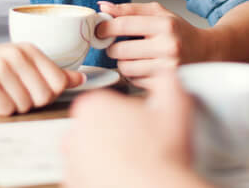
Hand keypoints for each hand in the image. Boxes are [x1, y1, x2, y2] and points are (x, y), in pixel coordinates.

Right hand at [0, 43, 83, 115]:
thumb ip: (50, 72)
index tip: (31, 90)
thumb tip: (81, 79)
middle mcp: (17, 54)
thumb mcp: (19, 64)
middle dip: (30, 103)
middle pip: (44, 97)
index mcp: (29, 49)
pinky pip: (6, 110)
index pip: (59, 82)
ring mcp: (0, 67)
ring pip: (25, 106)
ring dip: (11, 106)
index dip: (48, 94)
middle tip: (11, 93)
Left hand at [64, 71, 207, 187]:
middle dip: (110, 133)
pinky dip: (97, 176)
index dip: (123, 112)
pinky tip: (119, 175)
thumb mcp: (176, 105)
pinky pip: (83, 176)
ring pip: (86, 153)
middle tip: (136, 143)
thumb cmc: (163, 154)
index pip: (103, 102)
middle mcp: (75, 133)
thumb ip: (168, 80)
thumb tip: (166, 72)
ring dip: (103, 155)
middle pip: (92, 127)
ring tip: (129, 162)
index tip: (137, 123)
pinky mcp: (73, 183)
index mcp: (93, 106)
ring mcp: (72, 161)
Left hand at [97, 1, 210, 87]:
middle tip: (118, 44)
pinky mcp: (164, 84)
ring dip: (123, 62)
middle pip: (120, 50)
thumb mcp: (159, 13)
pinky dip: (133, 74)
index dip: (105, 27)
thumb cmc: (179, 31)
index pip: (124, 24)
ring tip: (132, 55)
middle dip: (113, 47)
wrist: (205, 52)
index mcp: (164, 25)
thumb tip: (103, 6)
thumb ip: (130, 9)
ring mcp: (166, 68)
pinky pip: (134, 81)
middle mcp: (167, 46)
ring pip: (124, 68)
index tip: (100, 29)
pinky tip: (143, 66)